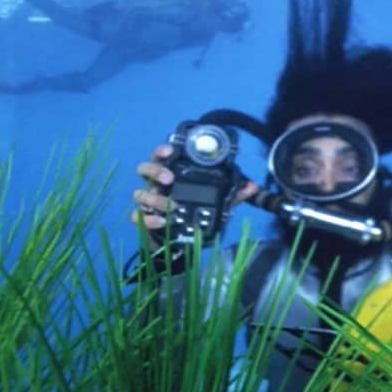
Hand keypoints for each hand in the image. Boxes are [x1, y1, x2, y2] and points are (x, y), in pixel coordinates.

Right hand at [130, 143, 258, 237]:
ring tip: (172, 206)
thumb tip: (252, 186)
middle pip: (144, 169)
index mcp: (171, 174)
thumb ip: (233, 194)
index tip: (170, 151)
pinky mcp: (145, 220)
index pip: (161, 156)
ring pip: (140, 193)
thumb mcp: (217, 203)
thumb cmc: (194, 212)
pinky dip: (149, 218)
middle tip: (169, 178)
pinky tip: (162, 222)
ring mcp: (148, 202)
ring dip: (154, 197)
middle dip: (155, 170)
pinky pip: (138, 216)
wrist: (180, 241)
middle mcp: (156, 185)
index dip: (162, 150)